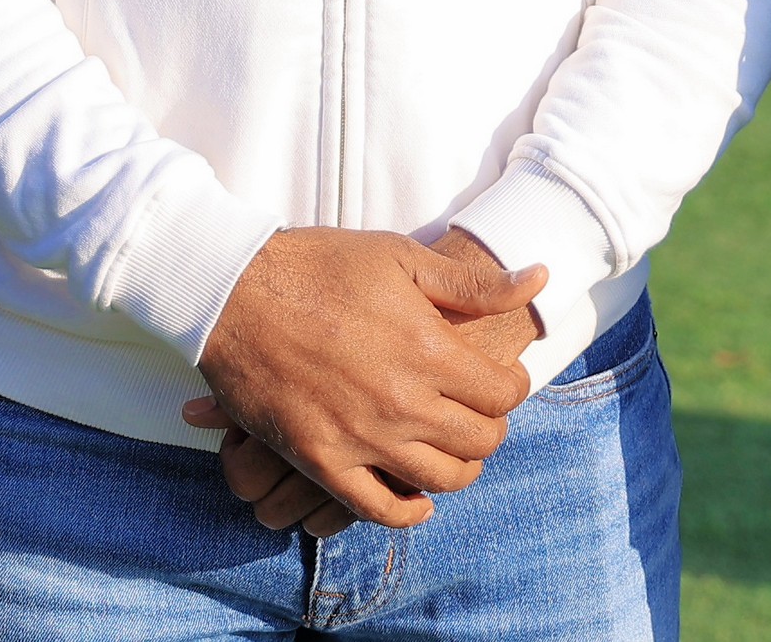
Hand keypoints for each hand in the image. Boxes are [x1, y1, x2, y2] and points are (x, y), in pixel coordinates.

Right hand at [184, 226, 545, 528]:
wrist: (233, 291)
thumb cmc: (318, 265)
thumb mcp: (400, 258)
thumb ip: (471, 283)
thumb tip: (537, 281)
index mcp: (430, 349)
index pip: (502, 393)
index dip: (510, 386)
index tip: (499, 379)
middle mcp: (403, 401)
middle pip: (480, 442)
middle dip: (489, 428)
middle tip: (477, 413)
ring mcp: (362, 437)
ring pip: (440, 480)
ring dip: (457, 469)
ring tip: (450, 449)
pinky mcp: (321, 460)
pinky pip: (378, 510)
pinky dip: (406, 512)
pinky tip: (415, 497)